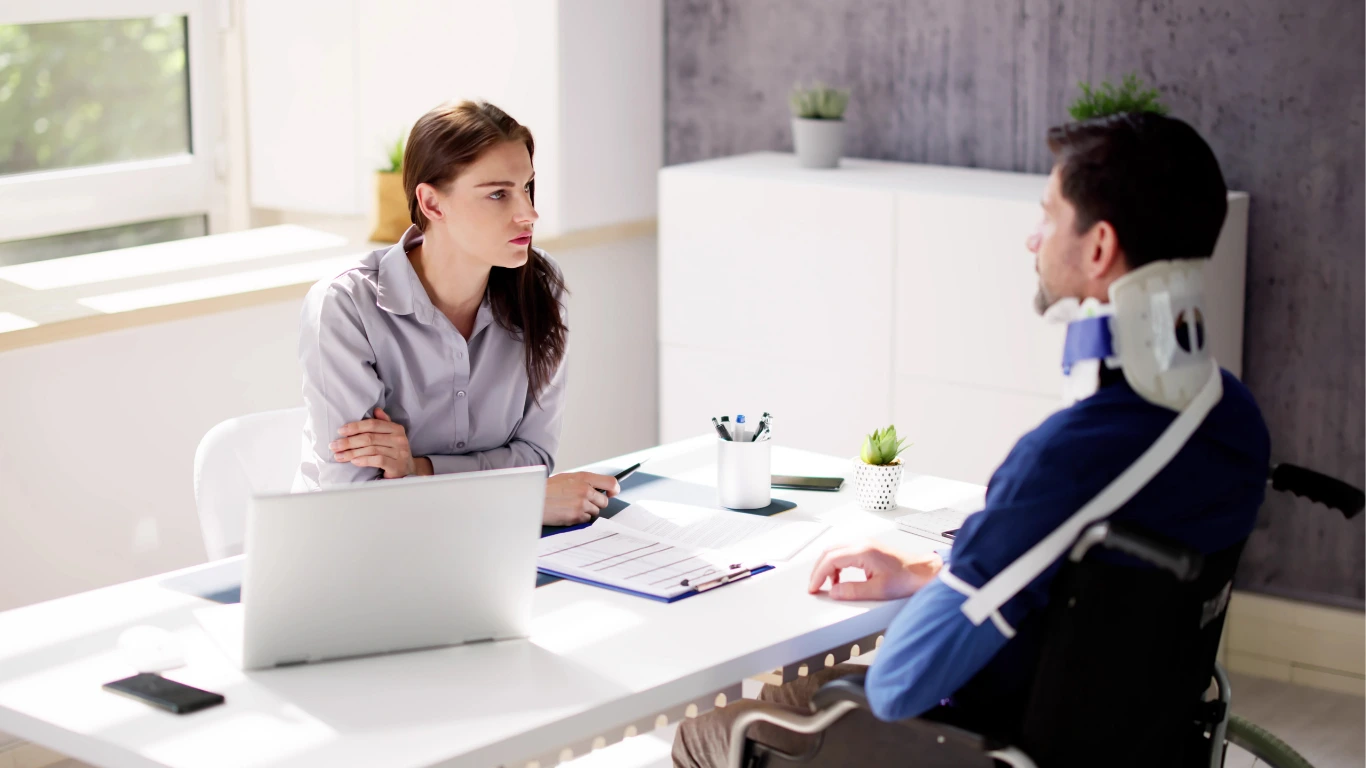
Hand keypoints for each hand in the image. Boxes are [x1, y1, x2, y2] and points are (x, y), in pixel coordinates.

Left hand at [330, 408, 431, 478]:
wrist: (409, 470)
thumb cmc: (394, 451)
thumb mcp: (390, 436)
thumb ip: (383, 423)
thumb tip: (376, 409)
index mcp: (396, 428)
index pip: (373, 424)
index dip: (355, 427)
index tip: (340, 431)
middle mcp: (399, 439)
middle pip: (369, 438)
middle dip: (348, 441)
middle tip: (334, 445)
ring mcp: (400, 453)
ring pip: (371, 449)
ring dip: (352, 453)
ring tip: (339, 456)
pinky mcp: (397, 466)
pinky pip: (378, 460)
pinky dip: (364, 460)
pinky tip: (354, 462)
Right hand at [543, 472, 620, 525]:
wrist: (532, 500)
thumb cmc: (547, 490)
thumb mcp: (567, 478)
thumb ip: (584, 482)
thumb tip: (600, 489)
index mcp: (583, 478)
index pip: (611, 482)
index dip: (614, 490)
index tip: (612, 493)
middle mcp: (585, 490)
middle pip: (604, 502)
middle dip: (595, 504)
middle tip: (582, 503)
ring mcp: (581, 504)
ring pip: (595, 512)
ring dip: (586, 512)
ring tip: (570, 507)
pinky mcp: (576, 516)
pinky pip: (585, 520)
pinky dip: (579, 519)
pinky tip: (567, 513)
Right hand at [808, 541, 941, 600]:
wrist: (923, 572)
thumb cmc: (907, 578)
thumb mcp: (879, 590)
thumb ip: (853, 591)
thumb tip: (834, 592)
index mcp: (863, 551)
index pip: (831, 560)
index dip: (818, 575)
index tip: (814, 588)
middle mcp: (862, 543)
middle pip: (829, 552)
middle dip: (818, 570)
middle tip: (814, 586)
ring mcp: (865, 543)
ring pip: (836, 550)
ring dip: (827, 566)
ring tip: (827, 584)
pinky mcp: (868, 547)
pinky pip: (844, 552)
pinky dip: (836, 564)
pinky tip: (839, 577)